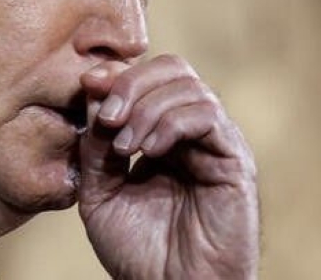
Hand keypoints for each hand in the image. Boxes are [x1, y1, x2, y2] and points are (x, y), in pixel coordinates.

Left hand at [77, 54, 258, 279]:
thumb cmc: (138, 252)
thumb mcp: (99, 191)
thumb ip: (95, 144)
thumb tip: (91, 91)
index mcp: (161, 135)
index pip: (146, 78)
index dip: (116, 74)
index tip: (86, 85)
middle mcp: (192, 133)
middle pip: (172, 68)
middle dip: (131, 83)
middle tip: (105, 116)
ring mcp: (215, 143)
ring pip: (189, 86)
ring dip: (147, 106)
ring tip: (124, 145)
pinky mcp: (234, 160)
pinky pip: (207, 115)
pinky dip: (171, 122)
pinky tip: (147, 150)